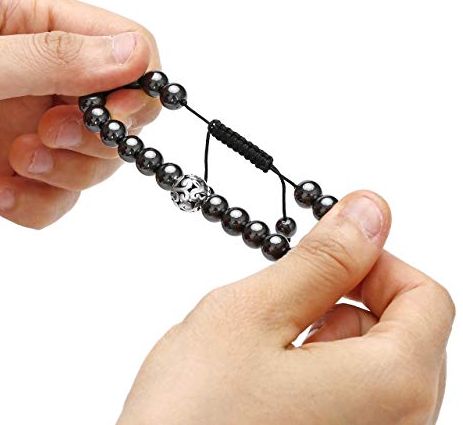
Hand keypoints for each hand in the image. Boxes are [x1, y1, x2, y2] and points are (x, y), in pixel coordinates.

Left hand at [0, 0, 160, 227]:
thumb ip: (52, 58)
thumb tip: (137, 57)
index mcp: (33, 22)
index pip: (129, 45)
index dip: (136, 86)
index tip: (113, 117)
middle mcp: (44, 73)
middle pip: (123, 112)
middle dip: (93, 137)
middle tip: (46, 136)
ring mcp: (35, 123)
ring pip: (98, 160)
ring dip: (64, 173)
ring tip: (12, 164)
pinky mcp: (22, 168)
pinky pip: (64, 196)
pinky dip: (38, 205)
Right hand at [118, 191, 453, 424]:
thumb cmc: (191, 419)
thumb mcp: (254, 315)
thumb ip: (323, 261)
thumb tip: (368, 213)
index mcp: (392, 388)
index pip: (426, 296)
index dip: (375, 262)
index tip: (327, 257)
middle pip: (406, 332)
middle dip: (349, 300)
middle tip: (288, 301)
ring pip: (379, 366)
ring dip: (331, 336)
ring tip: (271, 346)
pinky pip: (358, 401)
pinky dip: (323, 371)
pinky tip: (272, 379)